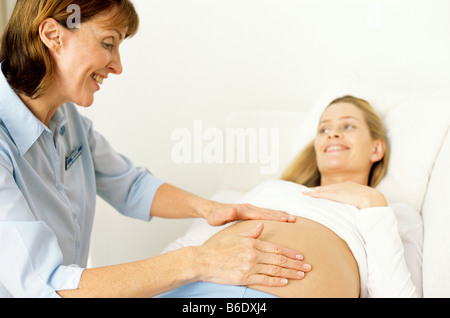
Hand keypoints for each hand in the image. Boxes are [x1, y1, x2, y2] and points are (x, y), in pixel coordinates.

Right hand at [194, 223, 310, 286]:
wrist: (203, 260)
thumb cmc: (218, 248)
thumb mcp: (236, 237)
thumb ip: (251, 232)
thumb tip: (262, 225)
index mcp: (252, 243)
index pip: (277, 248)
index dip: (291, 253)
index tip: (301, 256)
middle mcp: (253, 254)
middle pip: (279, 259)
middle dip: (295, 264)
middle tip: (308, 267)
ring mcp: (249, 266)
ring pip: (274, 270)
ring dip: (290, 273)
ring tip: (301, 275)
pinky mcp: (244, 277)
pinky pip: (263, 280)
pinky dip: (275, 281)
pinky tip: (285, 282)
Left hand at [205, 201, 295, 225]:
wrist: (211, 209)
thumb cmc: (214, 216)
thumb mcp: (217, 217)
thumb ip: (226, 214)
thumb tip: (234, 209)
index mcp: (244, 211)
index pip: (262, 215)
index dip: (275, 217)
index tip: (286, 219)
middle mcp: (249, 208)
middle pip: (268, 212)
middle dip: (281, 215)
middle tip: (295, 219)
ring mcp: (250, 209)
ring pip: (268, 211)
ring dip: (280, 214)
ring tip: (292, 217)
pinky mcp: (249, 211)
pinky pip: (264, 213)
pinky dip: (274, 214)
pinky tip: (280, 215)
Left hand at [303, 181, 387, 208]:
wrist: (374, 201)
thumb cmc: (372, 205)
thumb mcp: (364, 204)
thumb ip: (358, 207)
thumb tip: (358, 217)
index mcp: (352, 187)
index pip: (337, 189)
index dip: (328, 190)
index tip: (321, 192)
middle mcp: (344, 186)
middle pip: (328, 187)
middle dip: (319, 190)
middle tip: (309, 192)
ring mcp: (339, 189)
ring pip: (323, 189)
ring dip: (313, 192)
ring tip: (305, 193)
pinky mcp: (335, 193)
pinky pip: (321, 192)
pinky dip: (313, 193)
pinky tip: (306, 194)